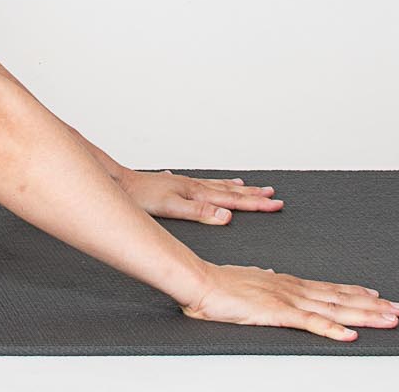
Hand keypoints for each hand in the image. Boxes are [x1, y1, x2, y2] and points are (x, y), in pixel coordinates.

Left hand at [117, 169, 282, 223]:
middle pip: (231, 191)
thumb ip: (200, 212)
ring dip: (238, 188)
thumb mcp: (173, 208)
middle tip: (274, 196)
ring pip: (219, 186)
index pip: (234, 200)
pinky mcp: (177, 186)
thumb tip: (227, 215)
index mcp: (198, 193)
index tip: (276, 204)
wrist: (122, 184)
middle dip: (254, 195)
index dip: (256, 204)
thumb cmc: (143, 197)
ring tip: (253, 187)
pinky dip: (216, 184)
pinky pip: (205, 184)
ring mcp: (187, 185)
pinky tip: (215, 184)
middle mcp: (195, 186)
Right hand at [181, 262, 398, 341]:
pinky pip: (311, 323)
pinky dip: (333, 330)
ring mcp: (289, 301)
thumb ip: (264, 282)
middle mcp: (294, 290)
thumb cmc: (219, 284)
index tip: (376, 294)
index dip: (355, 293)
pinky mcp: (278, 313)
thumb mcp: (249, 281)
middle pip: (342, 299)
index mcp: (288, 284)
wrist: (201, 282)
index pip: (330, 289)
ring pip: (335, 310)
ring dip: (365, 315)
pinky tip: (350, 335)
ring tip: (390, 319)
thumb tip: (272, 278)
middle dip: (373, 306)